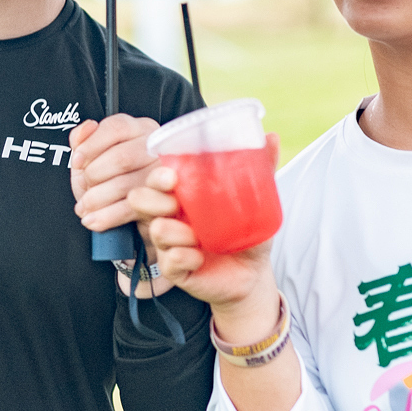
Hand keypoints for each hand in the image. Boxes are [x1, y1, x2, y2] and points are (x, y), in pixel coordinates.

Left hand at [69, 115, 161, 234]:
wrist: (123, 216)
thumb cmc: (107, 179)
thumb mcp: (90, 157)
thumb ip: (83, 139)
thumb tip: (86, 128)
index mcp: (138, 130)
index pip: (116, 128)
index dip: (91, 146)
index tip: (78, 162)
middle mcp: (154, 149)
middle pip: (122, 157)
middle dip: (94, 175)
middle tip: (85, 187)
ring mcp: (162, 176)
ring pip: (125, 184)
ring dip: (97, 199)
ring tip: (85, 206)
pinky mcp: (161, 203)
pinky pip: (131, 208)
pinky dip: (107, 216)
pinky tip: (94, 219)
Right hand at [126, 155, 277, 316]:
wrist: (253, 274)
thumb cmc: (248, 235)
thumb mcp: (258, 201)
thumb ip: (262, 170)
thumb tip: (271, 136)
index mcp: (183, 196)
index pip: (156, 179)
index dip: (156, 176)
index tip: (171, 177)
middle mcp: (170, 216)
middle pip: (140, 200)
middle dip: (154, 199)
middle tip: (176, 204)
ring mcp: (169, 244)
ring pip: (155, 230)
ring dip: (175, 232)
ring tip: (198, 237)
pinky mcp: (174, 270)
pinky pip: (169, 261)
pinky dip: (184, 258)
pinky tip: (200, 258)